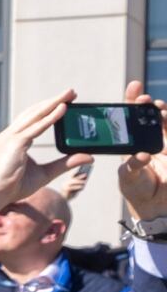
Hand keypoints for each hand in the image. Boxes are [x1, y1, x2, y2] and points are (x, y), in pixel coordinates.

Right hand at [0, 88, 78, 234]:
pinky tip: (63, 109)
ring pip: (35, 114)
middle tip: (71, 92)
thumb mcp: (46, 173)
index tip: (64, 103)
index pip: (33, 119)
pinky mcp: (15, 143)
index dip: (48, 109)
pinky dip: (51, 117)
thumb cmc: (13, 187)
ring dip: (53, 103)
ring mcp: (11, 137)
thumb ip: (65, 163)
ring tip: (69, 95)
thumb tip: (89, 157)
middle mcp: (11, 135)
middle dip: (53, 101)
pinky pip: (36, 127)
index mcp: (14, 140)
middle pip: (34, 112)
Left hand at [115, 83, 166, 221]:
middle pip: (153, 115)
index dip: (134, 100)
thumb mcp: (128, 178)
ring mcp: (166, 143)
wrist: (154, 205)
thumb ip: (132, 167)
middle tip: (146, 100)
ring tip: (159, 111)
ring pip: (166, 122)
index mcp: (133, 141)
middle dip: (150, 104)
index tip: (135, 87)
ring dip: (164, 114)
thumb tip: (142, 155)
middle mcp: (150, 138)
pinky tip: (165, 122)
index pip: (133, 116)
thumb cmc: (136, 188)